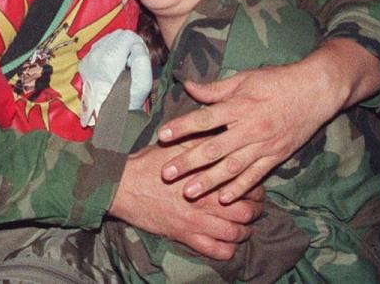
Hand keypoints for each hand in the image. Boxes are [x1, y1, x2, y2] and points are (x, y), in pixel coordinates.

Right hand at [108, 142, 264, 259]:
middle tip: (256, 207)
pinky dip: (227, 251)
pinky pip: (215, 251)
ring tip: (246, 227)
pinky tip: (230, 245)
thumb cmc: (150, 163)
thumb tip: (223, 129)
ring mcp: (197, 222)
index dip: (255, 185)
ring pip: (234, 234)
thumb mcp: (179, 144)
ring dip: (245, 232)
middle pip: (245, 212)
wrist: (123, 186)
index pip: (243, 184)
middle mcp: (207, 202)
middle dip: (256, 210)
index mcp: (207, 177)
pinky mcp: (185, 237)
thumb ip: (204, 140)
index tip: (255, 184)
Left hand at [156, 53, 358, 203]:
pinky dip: (240, 188)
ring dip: (210, 181)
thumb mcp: (246, 78)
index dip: (183, 127)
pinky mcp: (276, 156)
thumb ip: (216, 88)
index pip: (206, 118)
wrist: (315, 91)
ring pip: (232, 167)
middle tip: (167, 174)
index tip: (163, 135)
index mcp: (240, 105)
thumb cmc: (278, 80)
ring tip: (189, 193)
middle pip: (214, 148)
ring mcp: (264, 145)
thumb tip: (188, 86)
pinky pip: (256, 176)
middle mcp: (250, 128)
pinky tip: (225, 199)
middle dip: (188, 162)